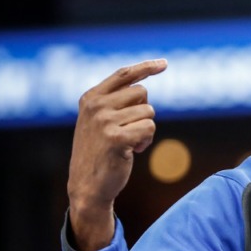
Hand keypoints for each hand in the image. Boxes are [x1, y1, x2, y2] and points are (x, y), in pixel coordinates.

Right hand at [67, 58, 167, 250]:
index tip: (164, 64)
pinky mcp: (117, 138)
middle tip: (130, 131)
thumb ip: (113, 103)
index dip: (146, 67)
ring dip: (146, 130)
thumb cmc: (99, 153)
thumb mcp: (99, 122)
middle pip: (142, 93)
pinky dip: (146, 141)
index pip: (124, 74)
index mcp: (91, 98)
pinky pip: (149, 128)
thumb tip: (143, 87)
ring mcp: (105, 121)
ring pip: (149, 112)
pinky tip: (133, 151)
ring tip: (128, 143)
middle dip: (143, 112)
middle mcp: (96, 106)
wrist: (87, 186)